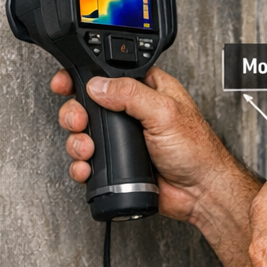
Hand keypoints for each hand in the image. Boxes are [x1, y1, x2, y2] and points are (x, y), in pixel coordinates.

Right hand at [51, 67, 250, 225]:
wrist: (200, 193)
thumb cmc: (197, 150)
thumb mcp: (164, 112)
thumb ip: (130, 95)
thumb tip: (97, 85)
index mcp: (146, 88)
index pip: (108, 73)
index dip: (83, 75)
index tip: (65, 82)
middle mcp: (131, 111)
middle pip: (88, 103)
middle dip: (76, 113)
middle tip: (79, 121)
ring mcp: (122, 137)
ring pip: (84, 132)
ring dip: (77, 141)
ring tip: (87, 149)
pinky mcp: (116, 162)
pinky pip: (88, 160)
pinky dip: (81, 164)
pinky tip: (87, 167)